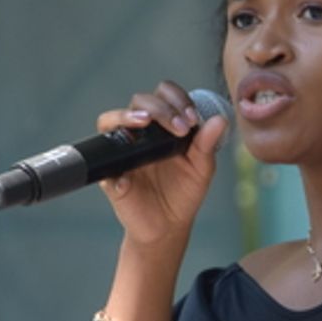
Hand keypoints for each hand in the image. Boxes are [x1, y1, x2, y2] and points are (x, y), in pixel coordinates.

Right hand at [95, 81, 228, 244]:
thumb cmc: (184, 191)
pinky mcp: (110, 174)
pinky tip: (126, 180)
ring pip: (110, 120)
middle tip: (180, 128)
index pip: (164, 94)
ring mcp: (122, 150)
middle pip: (140, 101)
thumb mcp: (202, 168)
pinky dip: (112, 169)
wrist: (169, 225)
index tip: (192, 118)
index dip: (177, 99)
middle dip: (161, 108)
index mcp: (164, 124)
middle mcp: (140, 131)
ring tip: (145, 122)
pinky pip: (102, 164)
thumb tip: (220, 119)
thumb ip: (208, 144)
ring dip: (126, 116)